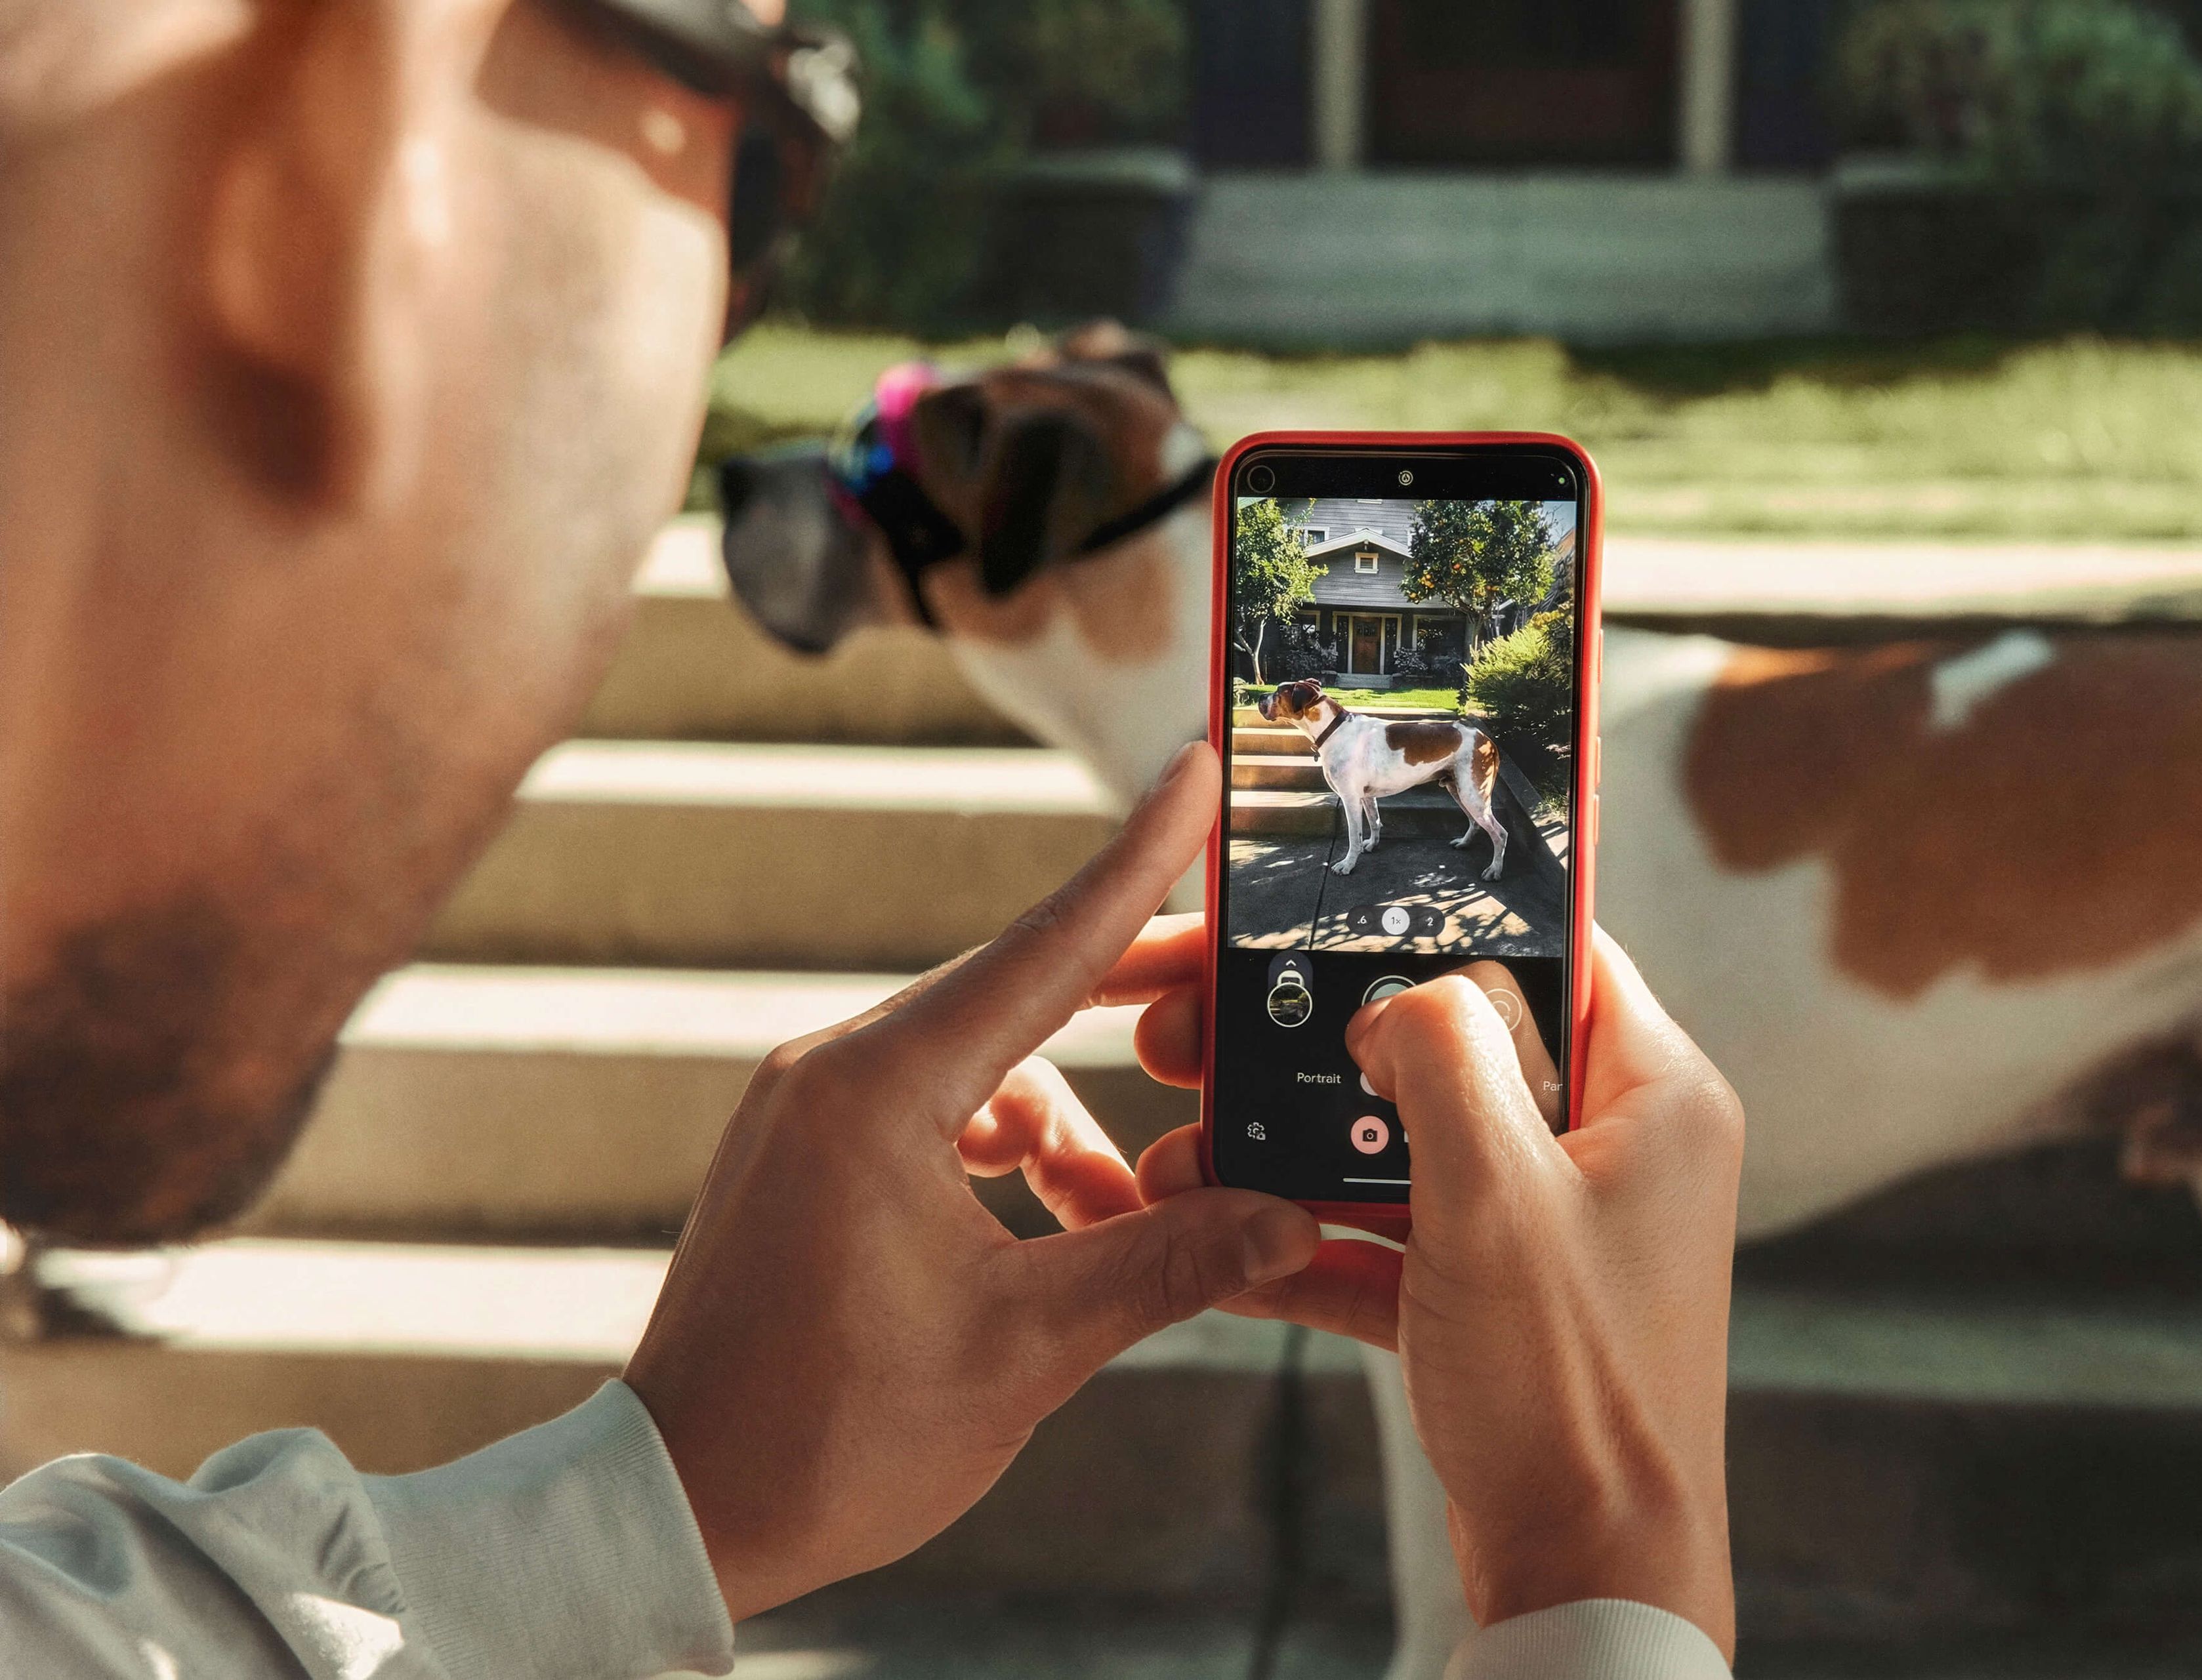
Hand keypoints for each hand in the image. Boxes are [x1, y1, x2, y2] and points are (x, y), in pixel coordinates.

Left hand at [625, 744, 1320, 1619]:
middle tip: (1232, 989)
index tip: (1196, 763)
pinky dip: (1011, 1156)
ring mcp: (810, 1112)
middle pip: (1021, 996)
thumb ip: (1168, 1263)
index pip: (1045, 947)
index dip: (1139, 856)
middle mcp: (832, 1074)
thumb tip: (1287, 1219)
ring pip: (987, 1073)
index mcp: (877, 1093)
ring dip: (1072, 1129)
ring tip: (1134, 1215)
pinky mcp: (806, 1155)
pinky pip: (940, 1117)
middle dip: (1133, 1002)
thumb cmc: (831, 1438)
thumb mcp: (1027, 1349)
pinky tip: (1061, 1228)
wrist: (678, 1513)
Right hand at [1133, 932, 1742, 1653]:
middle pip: (1455, 1050)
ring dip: (1299, 1150)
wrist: (1588, 1574)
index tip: (1333, 909)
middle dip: (1328, 1046)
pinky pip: (1394, 1239)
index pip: (1556, 947)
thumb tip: (1392, 995)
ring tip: (1191, 1140)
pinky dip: (1315, 1238)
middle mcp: (1613, 1150)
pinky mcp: (1500, 1300)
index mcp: (1654, 1095)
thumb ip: (1442, 1057)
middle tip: (1216, 1030)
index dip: (1444, 922)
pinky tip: (1225, 1235)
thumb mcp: (1495, 1193)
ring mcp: (1553, 1229)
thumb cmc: (1574, 1388)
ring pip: (1408, 1148)